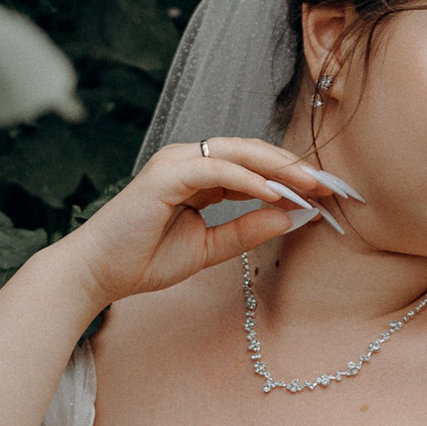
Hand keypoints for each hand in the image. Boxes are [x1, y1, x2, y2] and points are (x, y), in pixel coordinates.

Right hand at [63, 139, 343, 309]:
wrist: (99, 272)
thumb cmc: (145, 259)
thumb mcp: (209, 248)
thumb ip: (246, 230)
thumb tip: (290, 216)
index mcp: (198, 176)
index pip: (252, 166)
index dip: (289, 177)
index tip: (323, 192)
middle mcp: (188, 161)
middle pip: (250, 152)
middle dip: (291, 166)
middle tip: (328, 183)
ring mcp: (175, 163)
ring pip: (236, 152)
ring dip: (276, 167)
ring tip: (309, 184)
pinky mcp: (164, 174)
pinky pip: (214, 168)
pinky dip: (246, 178)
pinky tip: (273, 193)